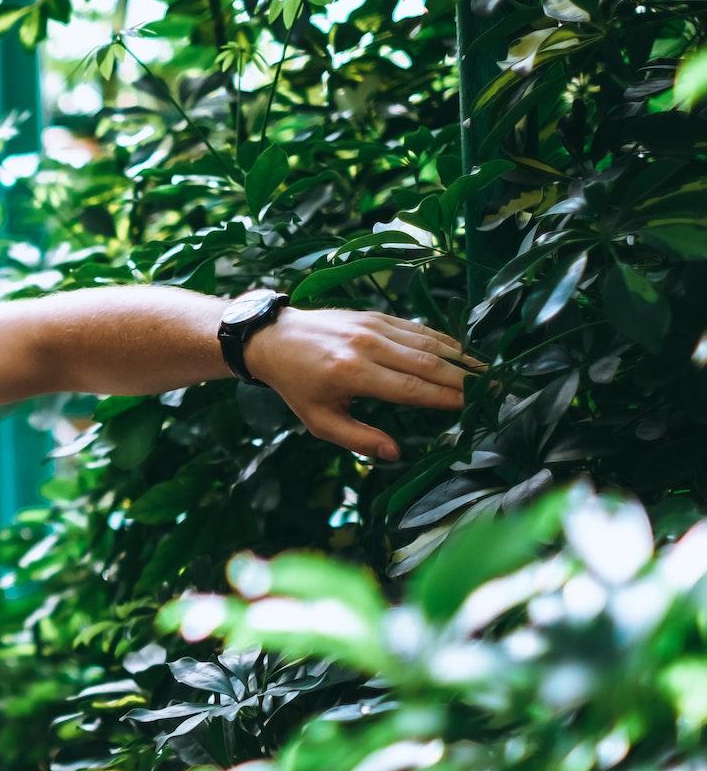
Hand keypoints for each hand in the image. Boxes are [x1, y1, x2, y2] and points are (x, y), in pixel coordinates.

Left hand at [244, 308, 478, 461]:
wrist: (274, 339)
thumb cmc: (297, 385)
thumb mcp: (319, 420)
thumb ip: (357, 439)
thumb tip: (395, 454)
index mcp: (353, 375)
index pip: (412, 388)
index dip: (446, 398)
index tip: (473, 408)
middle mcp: (367, 347)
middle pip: (427, 364)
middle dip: (464, 379)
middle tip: (495, 392)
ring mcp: (373, 327)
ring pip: (427, 343)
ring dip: (460, 358)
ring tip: (488, 373)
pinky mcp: (375, 315)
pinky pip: (416, 328)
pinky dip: (442, 340)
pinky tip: (461, 352)